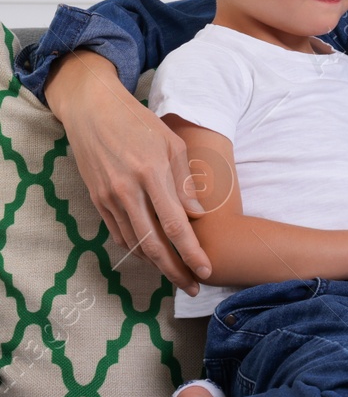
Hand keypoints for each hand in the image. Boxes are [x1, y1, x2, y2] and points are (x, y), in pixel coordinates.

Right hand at [47, 52, 210, 292]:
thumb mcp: (172, 143)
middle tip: (193, 286)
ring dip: (157, 263)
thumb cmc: (139, 123)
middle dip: (175, 270)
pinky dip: (137, 248)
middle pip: (153, 244)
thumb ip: (185, 181)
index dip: (191, 252)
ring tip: (178, 273)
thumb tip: (196, 215)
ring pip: (134, 243)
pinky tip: (153, 253)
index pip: (174, 225)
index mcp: (151, 174)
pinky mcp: (96, 200)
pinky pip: (119, 233)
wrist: (92, 111)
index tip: (206, 270)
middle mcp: (126, 191)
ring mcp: (108, 198)